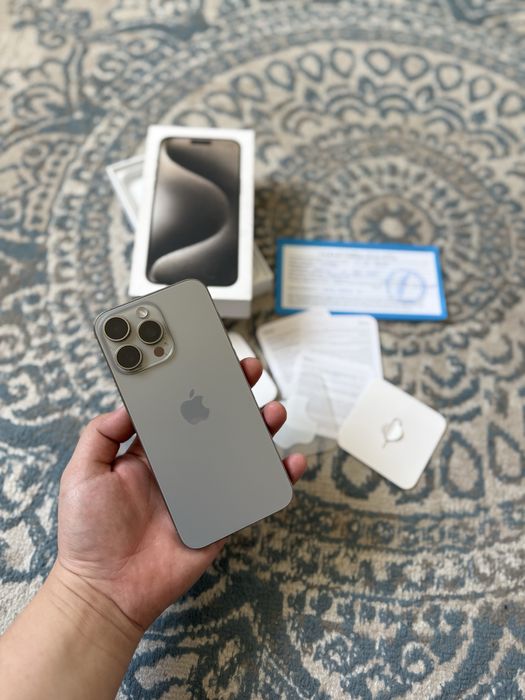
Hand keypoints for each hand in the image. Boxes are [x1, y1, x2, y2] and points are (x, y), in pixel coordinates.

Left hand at [56, 359, 305, 629]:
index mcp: (149, 451)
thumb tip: (127, 402)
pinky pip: (253, 493)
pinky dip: (276, 477)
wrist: (108, 590)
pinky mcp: (221, 516)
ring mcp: (204, 489)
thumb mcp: (83, 473)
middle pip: (215, 422)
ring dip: (260, 428)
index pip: (177, 408)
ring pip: (240, 451)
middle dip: (234, 395)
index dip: (192, 383)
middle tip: (248, 372)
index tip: (206, 358)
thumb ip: (100, 434)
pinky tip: (290, 462)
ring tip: (272, 410)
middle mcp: (180, 465)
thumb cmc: (89, 533)